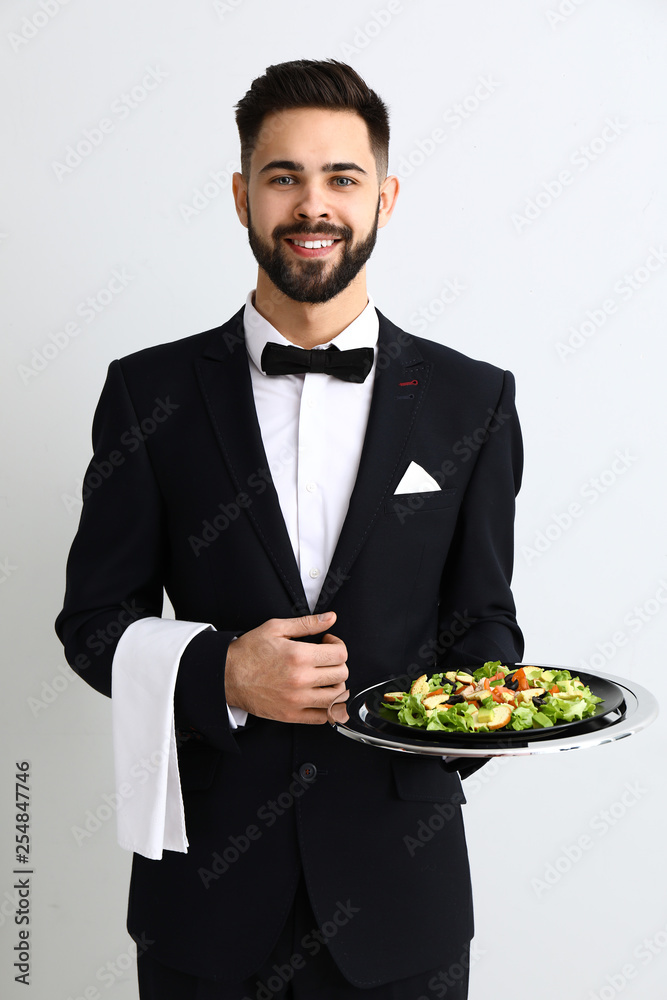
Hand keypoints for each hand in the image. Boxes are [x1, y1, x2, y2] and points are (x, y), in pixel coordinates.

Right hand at [224, 612, 348, 723]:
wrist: (226, 676)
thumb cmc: (249, 651)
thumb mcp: (276, 628)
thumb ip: (306, 623)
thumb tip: (331, 618)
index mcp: (299, 655)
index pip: (340, 654)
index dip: (338, 645)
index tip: (327, 643)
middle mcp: (301, 679)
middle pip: (342, 674)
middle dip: (338, 663)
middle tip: (325, 660)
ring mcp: (297, 700)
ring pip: (336, 697)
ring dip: (336, 685)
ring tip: (325, 678)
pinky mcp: (291, 715)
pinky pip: (323, 717)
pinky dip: (328, 708)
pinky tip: (320, 696)